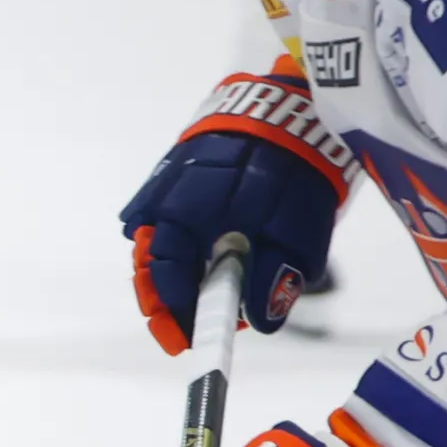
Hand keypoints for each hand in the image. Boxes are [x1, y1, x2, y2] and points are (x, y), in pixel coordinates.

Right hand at [121, 74, 356, 350]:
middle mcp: (163, 203)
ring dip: (176, 274)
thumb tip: (260, 320)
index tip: (186, 342)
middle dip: (167, 302)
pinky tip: (206, 255)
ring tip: (206, 295)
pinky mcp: (176, 174)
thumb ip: (275, 275)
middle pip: (150, 266)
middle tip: (189, 328)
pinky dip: (181, 245)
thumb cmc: (293, 166)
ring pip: (157, 244)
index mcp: (183, 216)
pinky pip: (166, 220)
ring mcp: (165, 186)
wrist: (291, 104)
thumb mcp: (297, 228)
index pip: (163, 278)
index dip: (172, 316)